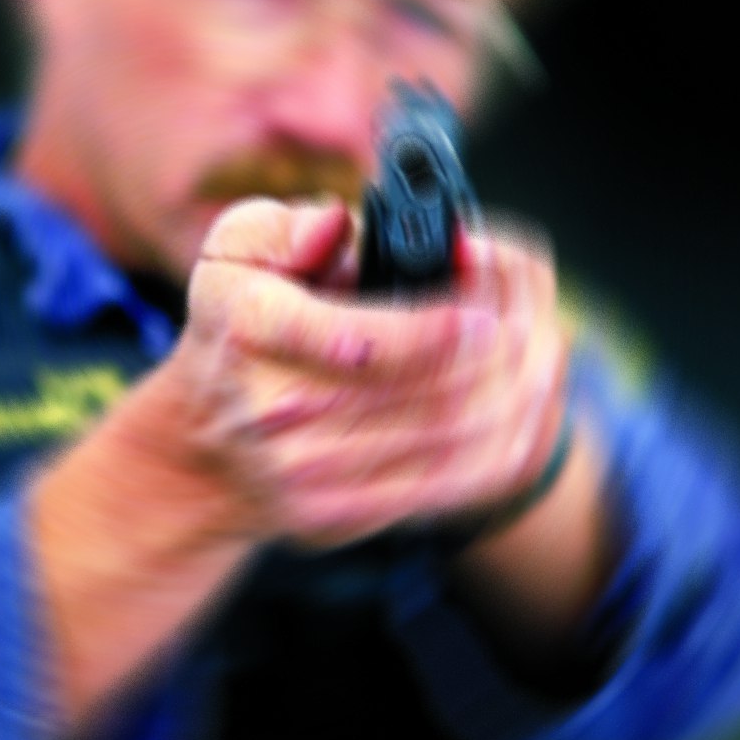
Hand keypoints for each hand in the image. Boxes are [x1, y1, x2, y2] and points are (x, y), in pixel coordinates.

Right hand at [166, 197, 571, 548]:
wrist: (197, 453)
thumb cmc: (232, 334)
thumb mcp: (232, 255)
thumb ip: (284, 225)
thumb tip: (342, 223)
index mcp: (253, 330)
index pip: (364, 343)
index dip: (442, 329)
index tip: (484, 308)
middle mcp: (278, 411)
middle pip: (434, 392)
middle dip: (506, 348)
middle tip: (532, 310)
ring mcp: (312, 474)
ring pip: (457, 439)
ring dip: (520, 391)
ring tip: (541, 346)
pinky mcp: (344, 516)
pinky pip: (456, 484)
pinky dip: (507, 441)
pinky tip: (525, 400)